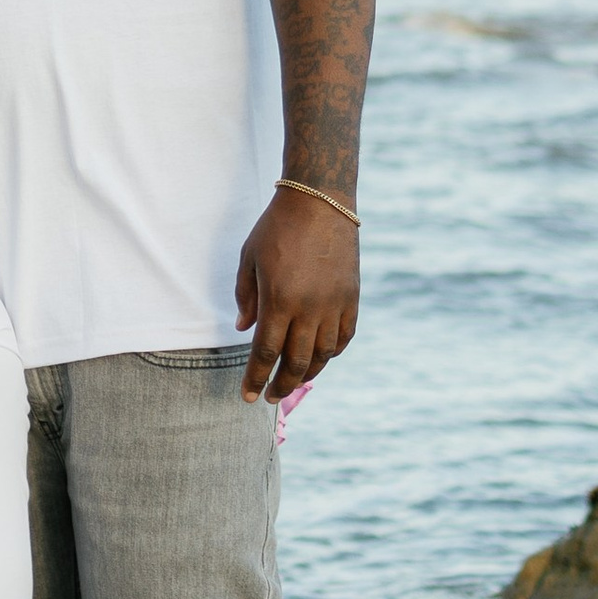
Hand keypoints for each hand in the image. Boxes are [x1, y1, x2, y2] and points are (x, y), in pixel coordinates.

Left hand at [233, 186, 359, 404]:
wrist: (320, 201)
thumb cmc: (276, 227)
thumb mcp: (249, 259)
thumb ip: (246, 297)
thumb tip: (245, 331)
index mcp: (279, 300)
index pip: (266, 354)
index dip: (256, 379)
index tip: (249, 397)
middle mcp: (309, 308)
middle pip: (297, 362)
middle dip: (281, 385)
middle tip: (270, 397)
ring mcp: (334, 304)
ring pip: (324, 355)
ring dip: (309, 373)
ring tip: (295, 380)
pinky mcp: (352, 297)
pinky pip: (345, 336)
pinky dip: (334, 352)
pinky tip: (322, 356)